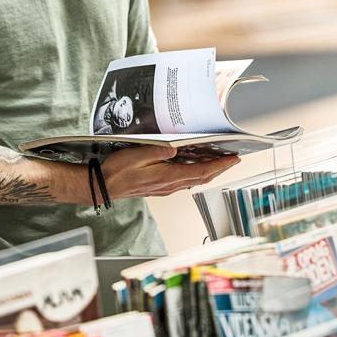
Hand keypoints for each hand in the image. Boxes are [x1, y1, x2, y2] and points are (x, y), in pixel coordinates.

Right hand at [101, 145, 239, 198]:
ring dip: (208, 171)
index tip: (233, 159)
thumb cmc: (117, 171)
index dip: (220, 166)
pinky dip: (195, 173)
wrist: (103, 186)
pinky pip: (183, 181)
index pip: (201, 172)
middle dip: (220, 168)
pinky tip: (195, 166)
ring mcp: (165, 188)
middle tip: (233, 159)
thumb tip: (176, 148)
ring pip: (194, 180)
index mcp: (167, 176)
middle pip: (202, 177)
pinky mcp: (159, 187)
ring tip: (219, 161)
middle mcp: (169, 185)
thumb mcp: (137, 154)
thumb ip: (158, 151)